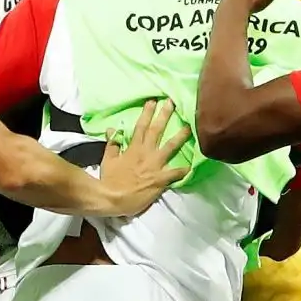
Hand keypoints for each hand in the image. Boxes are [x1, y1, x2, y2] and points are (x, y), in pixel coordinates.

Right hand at [97, 99, 189, 216]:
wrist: (113, 198)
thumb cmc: (110, 179)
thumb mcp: (108, 159)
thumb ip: (112, 144)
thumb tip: (112, 129)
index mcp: (133, 147)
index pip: (141, 126)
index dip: (147, 113)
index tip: (153, 101)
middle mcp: (146, 153)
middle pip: (157, 130)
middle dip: (164, 115)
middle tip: (172, 103)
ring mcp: (154, 165)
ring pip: (170, 147)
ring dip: (180, 136)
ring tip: (189, 127)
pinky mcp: (160, 179)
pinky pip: (175, 173)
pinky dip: (183, 170)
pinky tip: (192, 166)